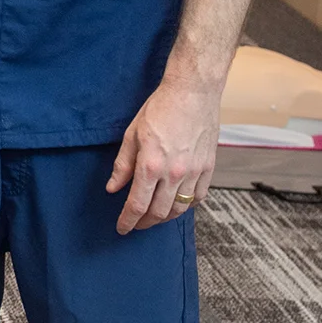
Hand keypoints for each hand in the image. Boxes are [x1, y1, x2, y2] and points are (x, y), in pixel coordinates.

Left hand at [108, 76, 218, 233]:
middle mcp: (174, 173)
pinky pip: (198, 197)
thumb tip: (113, 188)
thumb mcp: (131, 134)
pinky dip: (187, 205)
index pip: (137, 204)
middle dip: (145, 222)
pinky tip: (177, 203)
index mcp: (151, 165)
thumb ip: (123, 165)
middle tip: (136, 224)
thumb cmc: (159, 109)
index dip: (128, 221)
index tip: (122, 228)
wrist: (192, 93)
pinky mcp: (208, 168)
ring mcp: (194, 172)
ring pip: (180, 208)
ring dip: (165, 217)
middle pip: (159, 212)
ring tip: (154, 216)